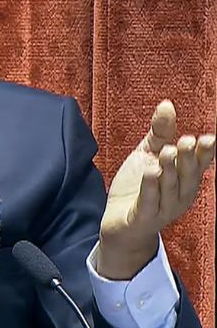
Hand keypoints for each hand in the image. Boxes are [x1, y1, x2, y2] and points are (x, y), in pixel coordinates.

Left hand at [98, 100, 214, 278]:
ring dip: (169, 170)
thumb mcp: (147, 154)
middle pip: (187, 175)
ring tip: (167, 151)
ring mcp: (163, 208)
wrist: (119, 224)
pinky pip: (149, 203)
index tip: (208, 138)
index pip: (198, 165)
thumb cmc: (138, 187)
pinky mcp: (143, 218)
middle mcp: (179, 195)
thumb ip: (160, 133)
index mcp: (183, 179)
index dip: (205, 153)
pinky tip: (150, 172)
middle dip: (188, 158)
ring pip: (169, 188)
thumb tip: (167, 103)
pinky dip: (150, 188)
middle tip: (187, 141)